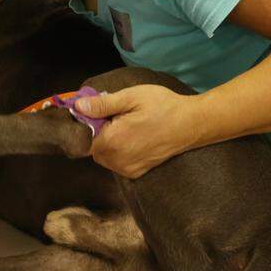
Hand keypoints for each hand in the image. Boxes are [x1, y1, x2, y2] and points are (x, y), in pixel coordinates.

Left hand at [75, 86, 202, 178]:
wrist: (192, 124)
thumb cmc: (163, 106)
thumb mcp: (131, 97)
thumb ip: (102, 105)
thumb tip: (78, 107)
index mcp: (114, 141)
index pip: (84, 135)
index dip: (89, 121)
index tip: (101, 110)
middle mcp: (118, 160)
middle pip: (93, 146)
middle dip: (100, 131)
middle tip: (119, 116)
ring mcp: (127, 169)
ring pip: (104, 155)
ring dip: (109, 141)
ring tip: (128, 125)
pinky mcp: (136, 173)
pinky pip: (117, 162)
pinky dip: (119, 151)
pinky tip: (135, 137)